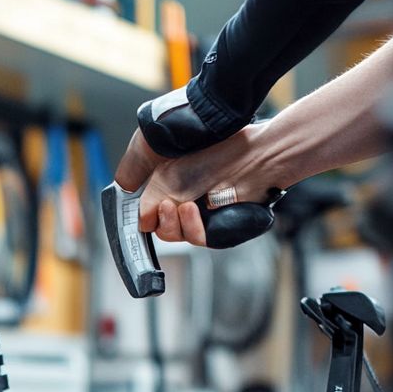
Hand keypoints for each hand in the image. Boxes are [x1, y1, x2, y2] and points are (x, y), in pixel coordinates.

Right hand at [114, 123, 282, 246]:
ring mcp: (202, 217)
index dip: (144, 217)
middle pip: (162, 228)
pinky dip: (190, 226)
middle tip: (165, 205)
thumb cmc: (215, 153)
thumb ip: (149, 200)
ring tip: (180, 205)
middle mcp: (185, 203)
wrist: (251, 157)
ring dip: (173, 223)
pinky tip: (191, 209)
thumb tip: (141, 223)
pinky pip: (198, 239)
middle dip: (160, 219)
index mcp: (171, 188)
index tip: (142, 215)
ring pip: (177, 235)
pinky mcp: (218, 228)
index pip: (150, 214)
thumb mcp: (167, 174)